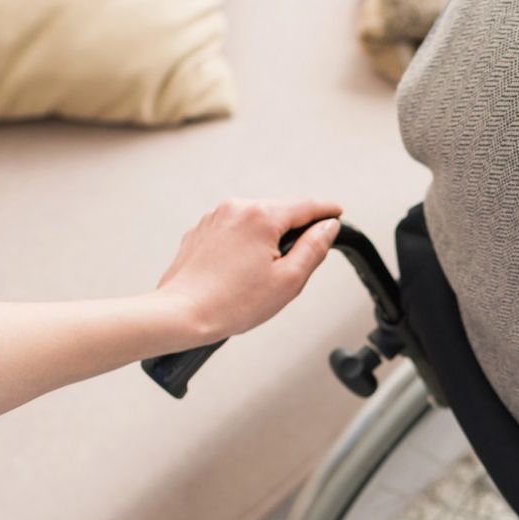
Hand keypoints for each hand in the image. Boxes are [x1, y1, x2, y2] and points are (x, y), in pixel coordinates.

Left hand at [154, 198, 342, 344]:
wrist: (181, 314)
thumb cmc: (231, 303)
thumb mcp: (289, 280)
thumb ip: (314, 248)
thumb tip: (328, 227)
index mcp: (261, 216)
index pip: (306, 205)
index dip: (327, 210)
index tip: (337, 212)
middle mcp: (236, 208)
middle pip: (280, 212)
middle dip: (294, 231)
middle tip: (299, 263)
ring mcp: (215, 217)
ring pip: (256, 221)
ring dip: (268, 239)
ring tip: (263, 275)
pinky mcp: (201, 230)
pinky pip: (234, 230)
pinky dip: (245, 244)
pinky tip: (242, 272)